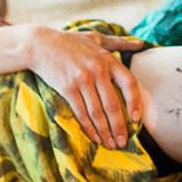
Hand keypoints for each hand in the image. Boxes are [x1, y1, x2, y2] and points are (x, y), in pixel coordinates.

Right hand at [21, 26, 147, 148]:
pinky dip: (89, 127)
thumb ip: (119, 42)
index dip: (135, 103)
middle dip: (119, 127)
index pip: (130, 84)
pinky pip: (81, 112)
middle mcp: (97, 70)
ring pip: (97, 112)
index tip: (136, 119)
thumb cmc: (71, 42)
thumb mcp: (96, 37)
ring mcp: (82, 79)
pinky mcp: (67, 88)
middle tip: (123, 142)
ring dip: (105, 131)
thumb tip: (141, 44)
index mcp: (108, 59)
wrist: (41, 44)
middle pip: (113, 104)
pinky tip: (94, 137)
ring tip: (111, 144)